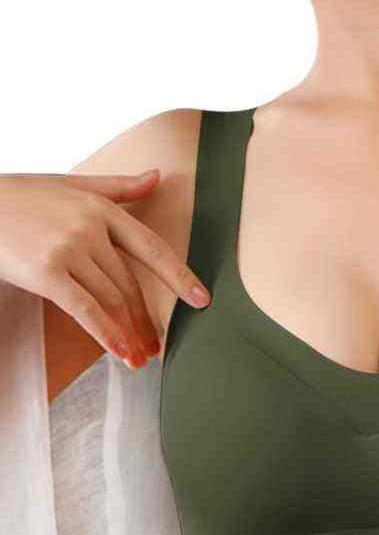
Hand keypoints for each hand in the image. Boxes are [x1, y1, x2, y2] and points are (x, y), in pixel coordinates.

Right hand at [0, 169, 209, 366]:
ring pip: (112, 300)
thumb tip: (157, 176)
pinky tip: (122, 355)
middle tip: (158, 346)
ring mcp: (69, 249)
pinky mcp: (47, 272)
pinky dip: (108, 335)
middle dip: (146, 319)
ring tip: (141, 357)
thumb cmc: (20, 196)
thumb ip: (118, 186)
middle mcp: (90, 228)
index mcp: (102, 209)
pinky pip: (86, 310)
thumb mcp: (72, 184)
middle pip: (130, 283)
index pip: (152, 248)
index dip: (179, 276)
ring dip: (130, 333)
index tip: (202, 300)